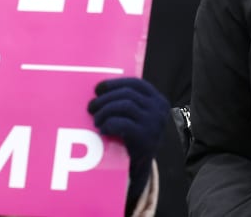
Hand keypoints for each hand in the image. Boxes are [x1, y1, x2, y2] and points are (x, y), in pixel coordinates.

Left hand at [87, 77, 168, 195]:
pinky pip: (123, 124)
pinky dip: (109, 124)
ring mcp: (155, 124)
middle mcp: (159, 110)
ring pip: (125, 105)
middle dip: (105, 99)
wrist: (141, 167)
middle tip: (90, 107)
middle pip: (128, 94)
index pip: (136, 84)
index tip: (97, 89)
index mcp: (158, 100)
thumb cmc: (133, 136)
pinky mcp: (147, 139)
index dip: (115, 83)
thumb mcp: (137, 116)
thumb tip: (98, 89)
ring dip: (105, 111)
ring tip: (96, 120)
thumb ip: (127, 101)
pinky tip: (103, 129)